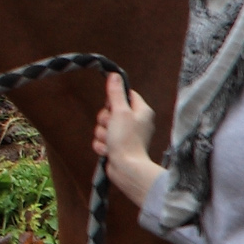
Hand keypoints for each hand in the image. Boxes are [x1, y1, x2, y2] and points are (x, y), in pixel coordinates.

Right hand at [94, 76, 161, 206]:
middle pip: (110, 111)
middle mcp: (135, 122)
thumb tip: (114, 75)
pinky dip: (101, 145)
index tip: (111, 106)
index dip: (114, 99)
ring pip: (103, 126)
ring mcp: (126, 135)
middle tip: (110, 127)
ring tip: (110, 142)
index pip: (126, 95)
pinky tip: (108, 150)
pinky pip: (101, 140)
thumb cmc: (127, 140)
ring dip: (101, 134)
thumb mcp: (120, 112)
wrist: (126, 169)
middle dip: (104, 120)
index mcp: (141, 111)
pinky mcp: (117, 146)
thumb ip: (115, 94)